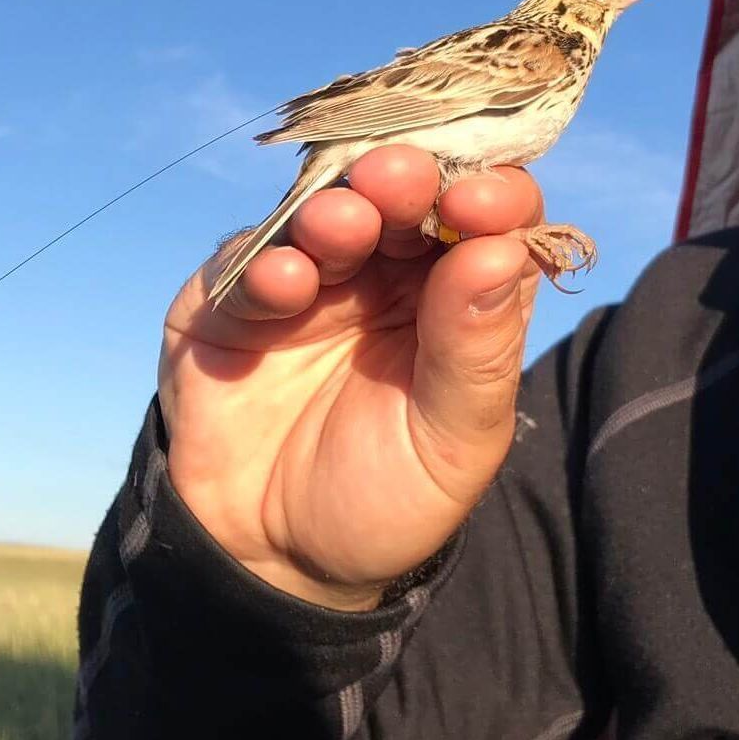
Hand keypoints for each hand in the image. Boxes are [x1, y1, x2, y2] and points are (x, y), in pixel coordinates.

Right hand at [159, 146, 542, 610]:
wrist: (276, 561)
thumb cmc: (388, 497)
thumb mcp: (453, 441)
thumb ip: (477, 350)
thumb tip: (504, 251)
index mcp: (460, 292)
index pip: (492, 216)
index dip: (492, 197)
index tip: (481, 205)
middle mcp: (391, 270)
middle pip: (410, 195)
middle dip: (407, 179)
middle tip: (401, 180)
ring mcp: (312, 278)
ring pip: (327, 213)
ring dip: (338, 210)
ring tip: (343, 224)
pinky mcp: (235, 300)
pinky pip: (246, 264)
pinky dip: (266, 265)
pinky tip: (285, 284)